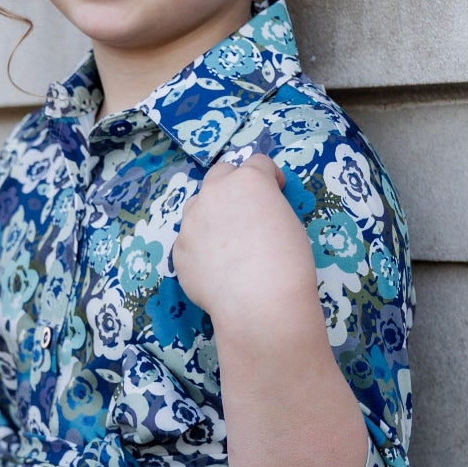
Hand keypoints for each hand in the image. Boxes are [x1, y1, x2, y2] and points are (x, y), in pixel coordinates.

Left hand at [171, 153, 317, 324]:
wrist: (258, 303)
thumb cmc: (286, 263)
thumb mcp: (288, 223)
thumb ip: (267, 208)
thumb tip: (255, 216)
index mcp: (248, 180)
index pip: (258, 163)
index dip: (269, 176)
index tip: (276, 190)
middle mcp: (214, 193)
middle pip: (220, 174)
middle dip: (233, 185)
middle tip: (246, 210)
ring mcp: (191, 221)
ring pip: (198, 206)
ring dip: (211, 214)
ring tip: (227, 244)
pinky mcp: (179, 249)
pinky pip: (190, 240)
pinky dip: (201, 247)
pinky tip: (217, 269)